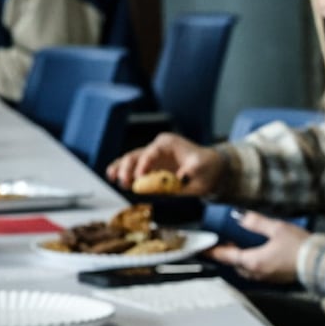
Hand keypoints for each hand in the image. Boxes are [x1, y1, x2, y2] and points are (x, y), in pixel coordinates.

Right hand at [106, 133, 222, 194]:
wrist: (210, 171)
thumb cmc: (206, 166)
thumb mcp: (201, 168)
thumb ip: (190, 173)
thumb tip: (179, 179)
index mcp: (167, 143)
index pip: (151, 152)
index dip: (143, 165)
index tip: (140, 178)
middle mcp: (156, 149)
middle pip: (135, 155)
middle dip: (127, 168)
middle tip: (125, 182)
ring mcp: (151, 159)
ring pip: (129, 161)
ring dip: (120, 170)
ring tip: (114, 179)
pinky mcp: (149, 170)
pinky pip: (132, 170)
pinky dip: (123, 174)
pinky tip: (115, 180)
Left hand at [208, 212, 306, 282]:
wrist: (319, 263)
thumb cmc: (300, 247)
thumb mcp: (277, 228)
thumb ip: (257, 222)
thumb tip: (242, 217)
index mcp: (253, 261)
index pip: (227, 256)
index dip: (214, 251)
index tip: (205, 248)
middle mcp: (257, 272)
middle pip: (235, 264)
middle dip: (229, 254)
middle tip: (227, 243)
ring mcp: (267, 278)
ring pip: (247, 270)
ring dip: (242, 260)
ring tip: (244, 248)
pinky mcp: (277, 279)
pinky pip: (259, 272)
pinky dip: (254, 264)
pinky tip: (261, 255)